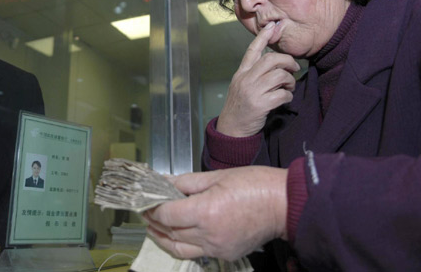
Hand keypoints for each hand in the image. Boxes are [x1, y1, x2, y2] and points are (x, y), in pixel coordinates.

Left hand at [143, 166, 287, 260]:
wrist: (284, 204)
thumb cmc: (254, 185)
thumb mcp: (217, 176)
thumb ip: (186, 182)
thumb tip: (164, 182)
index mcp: (205, 211)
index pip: (167, 215)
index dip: (153, 209)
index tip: (145, 202)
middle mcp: (209, 234)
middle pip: (171, 232)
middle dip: (154, 222)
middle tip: (146, 212)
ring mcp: (217, 248)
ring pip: (180, 248)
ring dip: (164, 238)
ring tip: (155, 228)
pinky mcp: (225, 254)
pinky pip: (197, 252)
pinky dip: (183, 244)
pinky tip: (179, 234)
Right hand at [217, 22, 299, 136]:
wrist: (232, 128)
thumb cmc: (240, 107)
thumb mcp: (241, 86)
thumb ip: (253, 74)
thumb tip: (275, 65)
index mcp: (241, 73)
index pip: (252, 51)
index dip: (262, 37)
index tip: (271, 26)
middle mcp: (246, 79)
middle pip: (271, 60)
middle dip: (287, 61)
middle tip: (294, 68)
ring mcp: (252, 92)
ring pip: (279, 75)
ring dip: (290, 80)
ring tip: (290, 86)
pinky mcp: (261, 105)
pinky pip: (282, 94)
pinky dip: (289, 96)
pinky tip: (286, 99)